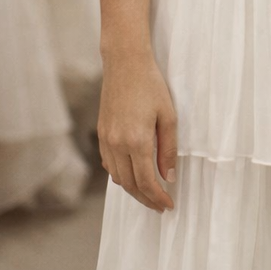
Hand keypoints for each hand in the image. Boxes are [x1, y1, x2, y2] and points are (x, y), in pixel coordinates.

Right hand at [97, 49, 178, 211]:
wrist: (125, 63)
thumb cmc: (151, 86)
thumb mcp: (168, 116)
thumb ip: (168, 150)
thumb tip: (168, 177)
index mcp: (136, 141)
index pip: (146, 182)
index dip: (158, 197)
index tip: (169, 205)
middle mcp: (117, 144)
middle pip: (129, 185)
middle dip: (145, 199)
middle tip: (160, 206)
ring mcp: (106, 139)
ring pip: (117, 177)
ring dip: (133, 189)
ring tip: (149, 193)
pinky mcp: (101, 133)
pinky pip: (109, 164)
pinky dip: (121, 175)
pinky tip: (133, 174)